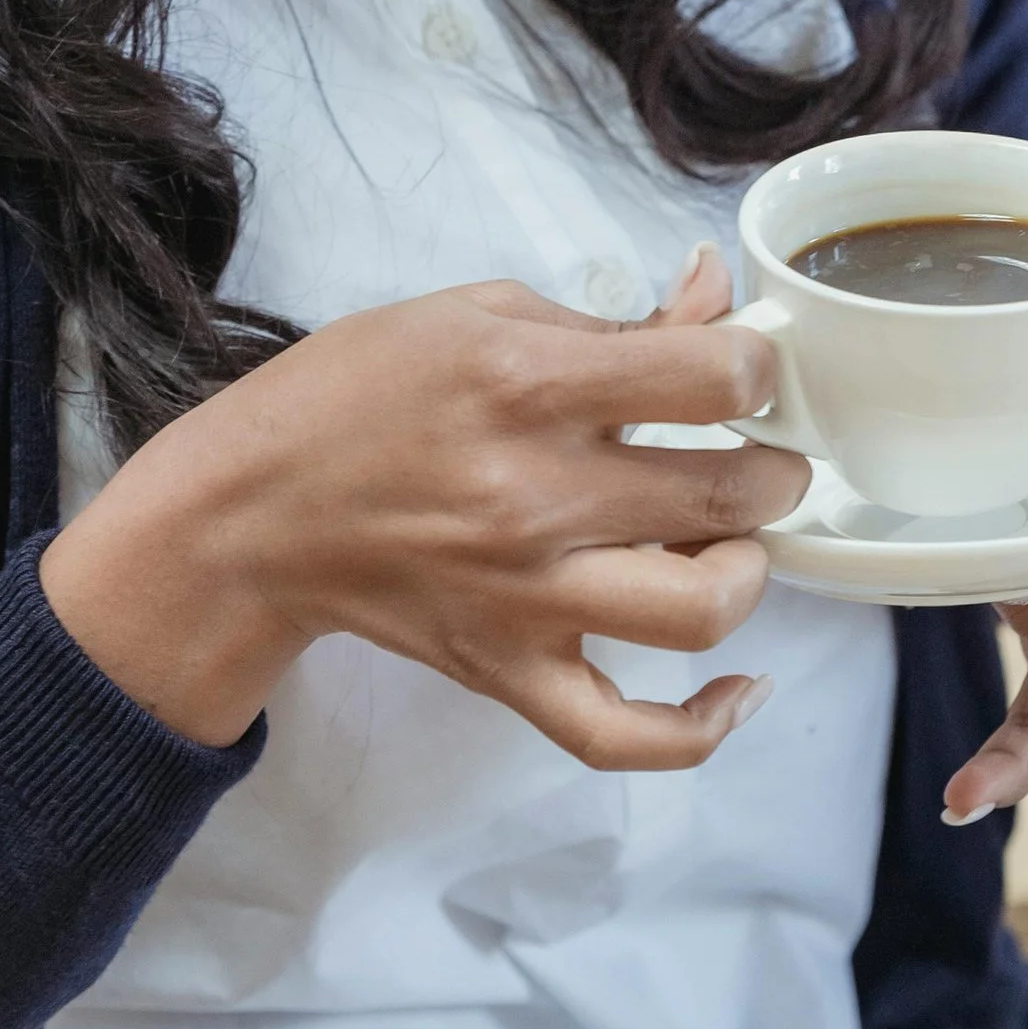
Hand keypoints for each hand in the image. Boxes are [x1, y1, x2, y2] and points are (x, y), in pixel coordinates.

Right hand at [40, 243, 805, 768]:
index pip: (709, 376)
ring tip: (730, 540)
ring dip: (746, 570)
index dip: (756, 366)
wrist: (252, 512)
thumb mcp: (477, 312)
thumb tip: (712, 293)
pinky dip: (699, 728)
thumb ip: (608, 317)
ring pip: (699, 611)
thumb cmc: (358, 393)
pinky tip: (738, 687)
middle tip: (758, 454)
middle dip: (774, 467)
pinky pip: (622, 734)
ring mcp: (525, 598)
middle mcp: (536, 497)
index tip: (746, 370)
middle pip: (727, 494)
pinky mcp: (508, 672)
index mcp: (527, 386)